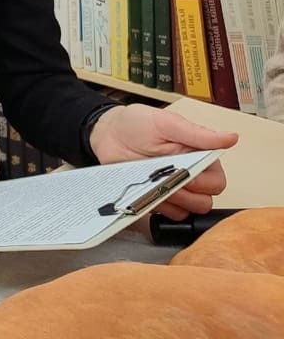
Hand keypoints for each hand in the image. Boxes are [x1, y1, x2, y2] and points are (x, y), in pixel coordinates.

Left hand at [88, 104, 238, 219]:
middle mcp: (189, 175)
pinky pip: (169, 215)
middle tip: (167, 178)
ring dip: (174, 201)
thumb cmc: (136, 124)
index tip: (185, 171)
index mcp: (198, 156)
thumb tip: (231, 138)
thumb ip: (198, 134)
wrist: (107, 134)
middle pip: (205, 201)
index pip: (217, 182)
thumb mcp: (167, 123)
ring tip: (155, 184)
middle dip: (187, 193)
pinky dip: (160, 208)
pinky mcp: (157, 198)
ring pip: (189, 211)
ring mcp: (173, 189)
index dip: (203, 182)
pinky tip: (149, 192)